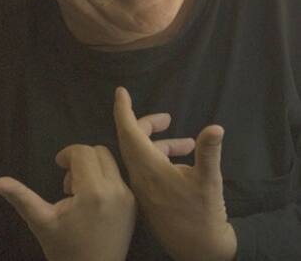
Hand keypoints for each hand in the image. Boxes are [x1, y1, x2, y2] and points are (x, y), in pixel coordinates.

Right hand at [0, 144, 135, 260]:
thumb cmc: (65, 251)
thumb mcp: (41, 222)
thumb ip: (20, 197)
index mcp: (93, 191)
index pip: (83, 152)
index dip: (67, 154)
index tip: (58, 166)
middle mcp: (116, 189)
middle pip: (99, 152)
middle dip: (81, 160)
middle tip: (69, 185)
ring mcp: (128, 197)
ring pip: (111, 162)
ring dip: (93, 169)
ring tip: (80, 195)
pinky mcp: (134, 204)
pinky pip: (119, 177)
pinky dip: (105, 179)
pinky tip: (94, 202)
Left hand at [113, 87, 236, 260]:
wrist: (199, 251)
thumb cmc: (203, 215)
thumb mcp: (209, 182)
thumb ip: (209, 152)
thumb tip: (216, 127)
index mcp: (149, 168)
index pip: (128, 132)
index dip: (123, 110)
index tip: (121, 92)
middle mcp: (140, 175)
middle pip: (133, 140)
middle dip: (147, 124)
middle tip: (167, 118)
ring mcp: (143, 186)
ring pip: (142, 153)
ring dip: (160, 142)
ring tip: (186, 142)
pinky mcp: (148, 194)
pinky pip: (148, 166)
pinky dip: (162, 157)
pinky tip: (183, 160)